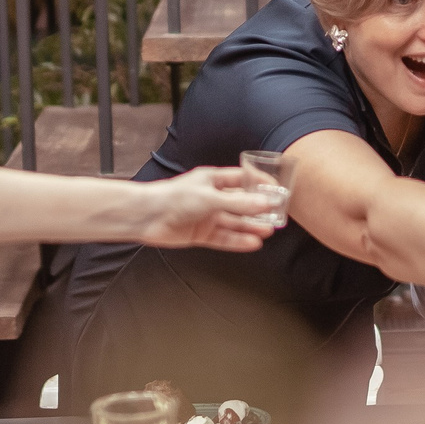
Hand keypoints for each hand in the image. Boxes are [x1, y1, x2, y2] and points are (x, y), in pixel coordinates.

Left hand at [139, 167, 278, 250]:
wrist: (147, 216)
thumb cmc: (175, 197)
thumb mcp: (211, 197)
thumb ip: (239, 203)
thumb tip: (265, 204)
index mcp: (213, 180)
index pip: (242, 179)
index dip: (259, 184)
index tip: (276, 190)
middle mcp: (212, 197)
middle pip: (240, 204)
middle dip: (258, 209)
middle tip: (277, 215)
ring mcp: (206, 216)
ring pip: (234, 222)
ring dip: (251, 227)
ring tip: (268, 231)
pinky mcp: (201, 234)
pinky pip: (224, 238)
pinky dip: (238, 241)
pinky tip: (253, 243)